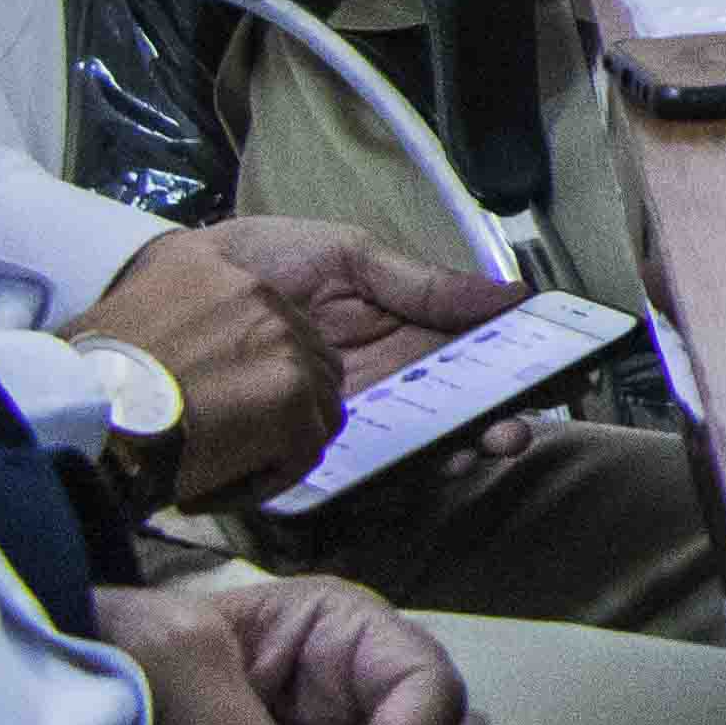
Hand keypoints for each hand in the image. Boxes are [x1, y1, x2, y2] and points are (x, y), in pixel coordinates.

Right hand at [55, 231, 337, 510]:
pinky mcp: (295, 396)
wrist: (79, 412)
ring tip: (213, 466)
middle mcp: (261, 295)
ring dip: (272, 442)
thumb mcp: (117, 312)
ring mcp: (286, 344)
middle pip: (302, 357)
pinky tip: (214, 485)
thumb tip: (166, 349)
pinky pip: (304, 450)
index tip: (207, 394)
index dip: (246, 365)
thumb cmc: (82, 377)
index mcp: (214, 268)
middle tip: (219, 437)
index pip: (264, 317)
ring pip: (313, 405)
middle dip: (273, 403)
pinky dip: (264, 477)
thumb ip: (160, 316)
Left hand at [195, 218, 547, 475]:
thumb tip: (508, 294)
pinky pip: (373, 468)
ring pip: (428, 439)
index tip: (559, 364)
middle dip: (499, 415)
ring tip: (490, 441)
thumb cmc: (250, 267)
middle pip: (460, 403)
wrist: (167, 306)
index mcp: (401, 325)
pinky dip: (413, 470)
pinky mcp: (314, 451)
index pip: (474, 348)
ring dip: (467, 444)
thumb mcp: (343, 254)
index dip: (520, 359)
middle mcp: (388, 377)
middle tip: (517, 423)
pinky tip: (438, 460)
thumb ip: (421, 280)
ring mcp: (354, 417)